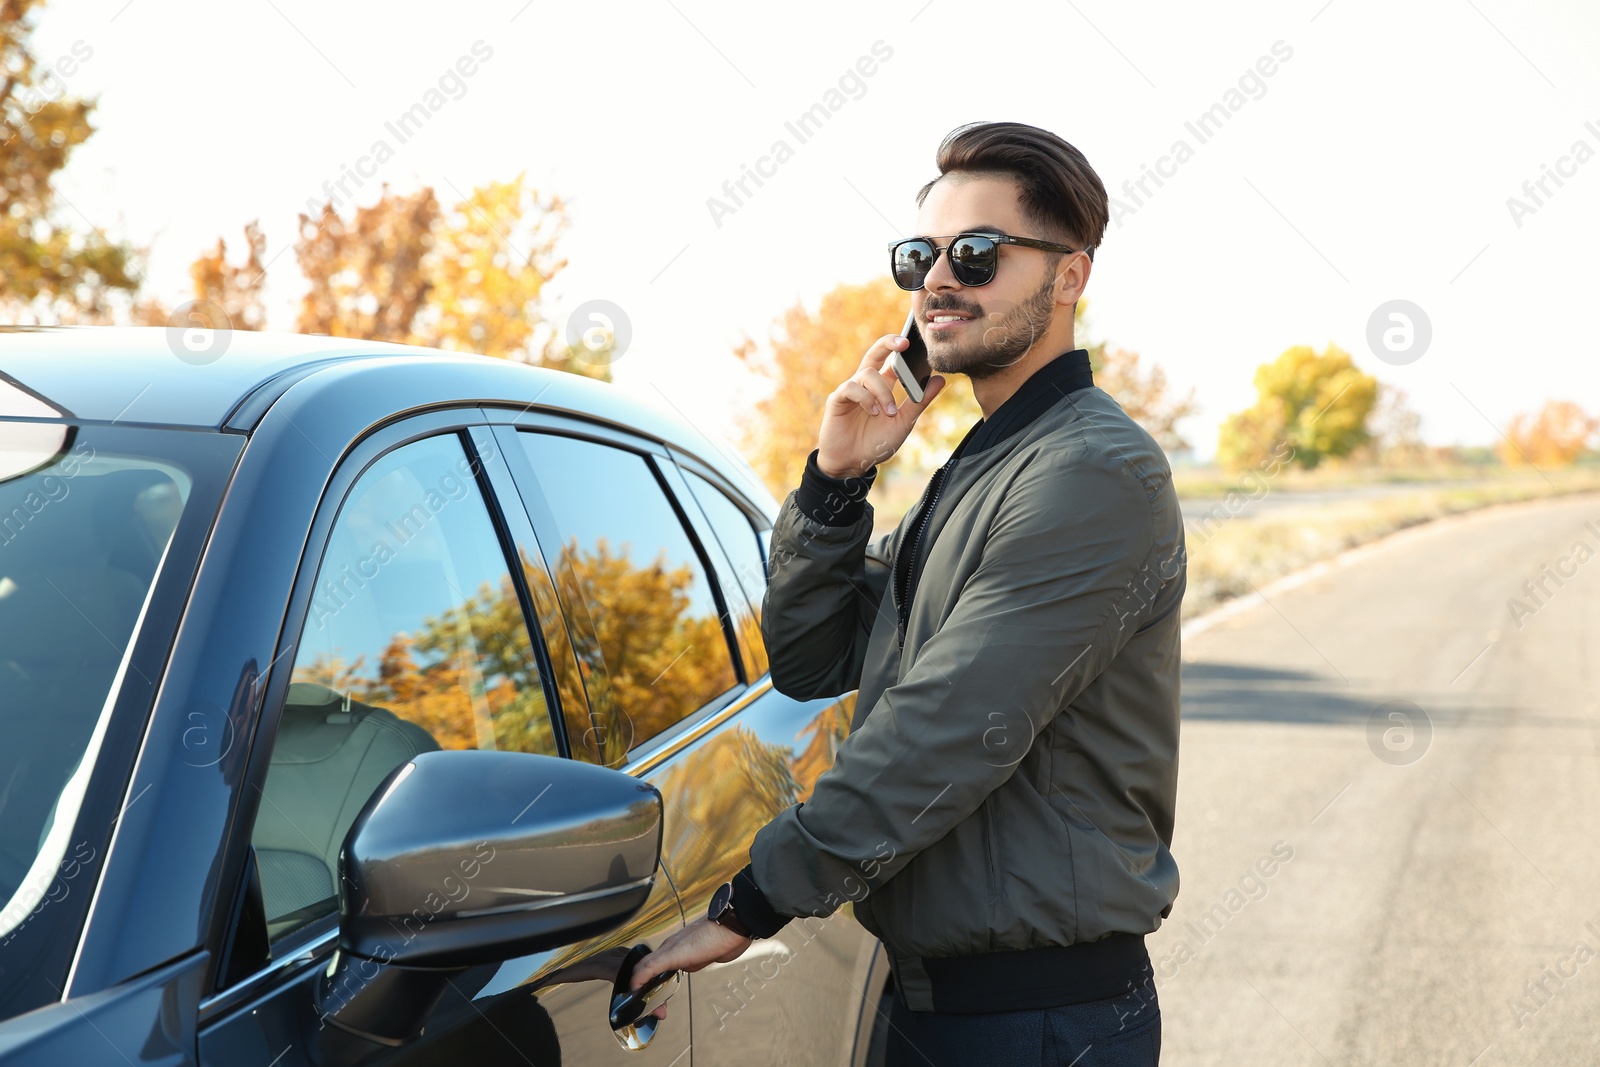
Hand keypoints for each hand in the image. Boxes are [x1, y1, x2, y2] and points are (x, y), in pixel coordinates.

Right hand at [628, 916, 752, 1020]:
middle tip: (655, 1010)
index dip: (636, 984)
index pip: (642, 968)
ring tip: (661, 1003)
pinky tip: (674, 987)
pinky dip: (671, 982)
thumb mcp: (676, 953)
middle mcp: (672, 950)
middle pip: (652, 971)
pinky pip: (680, 970)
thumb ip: (655, 964)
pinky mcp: (698, 957)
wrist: (734, 929)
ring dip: (659, 987)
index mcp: (665, 949)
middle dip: (648, 990)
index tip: (635, 1000)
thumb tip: (636, 977)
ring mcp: (685, 953)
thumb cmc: (708, 938)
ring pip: (665, 971)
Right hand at [816, 333, 945, 478]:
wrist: (853, 464)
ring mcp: (851, 390)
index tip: (916, 342)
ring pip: (868, 374)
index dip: (902, 348)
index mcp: (883, 386)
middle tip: (905, 343)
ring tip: (888, 412)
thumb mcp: (904, 422)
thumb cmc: (876, 443)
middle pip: (875, 353)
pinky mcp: (837, 399)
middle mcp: (866, 384)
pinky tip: (873, 412)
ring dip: (883, 392)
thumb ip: (920, 401)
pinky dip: (866, 398)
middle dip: (888, 343)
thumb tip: (940, 379)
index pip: (892, 360)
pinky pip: (851, 388)